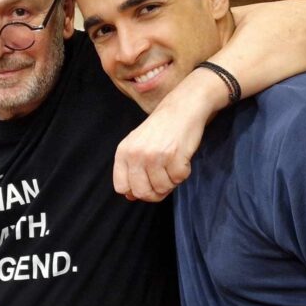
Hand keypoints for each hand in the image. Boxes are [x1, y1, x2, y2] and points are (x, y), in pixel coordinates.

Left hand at [113, 80, 210, 201]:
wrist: (181, 108)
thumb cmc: (160, 129)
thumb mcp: (137, 145)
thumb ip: (130, 170)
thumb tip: (130, 197)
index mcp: (123, 152)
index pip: (122, 187)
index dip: (136, 191)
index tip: (146, 184)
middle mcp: (136, 155)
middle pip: (142, 192)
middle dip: (155, 192)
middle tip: (163, 180)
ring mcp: (154, 156)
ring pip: (162, 188)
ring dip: (171, 181)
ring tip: (172, 164)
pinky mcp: (174, 156)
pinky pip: (179, 179)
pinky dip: (183, 173)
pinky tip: (182, 158)